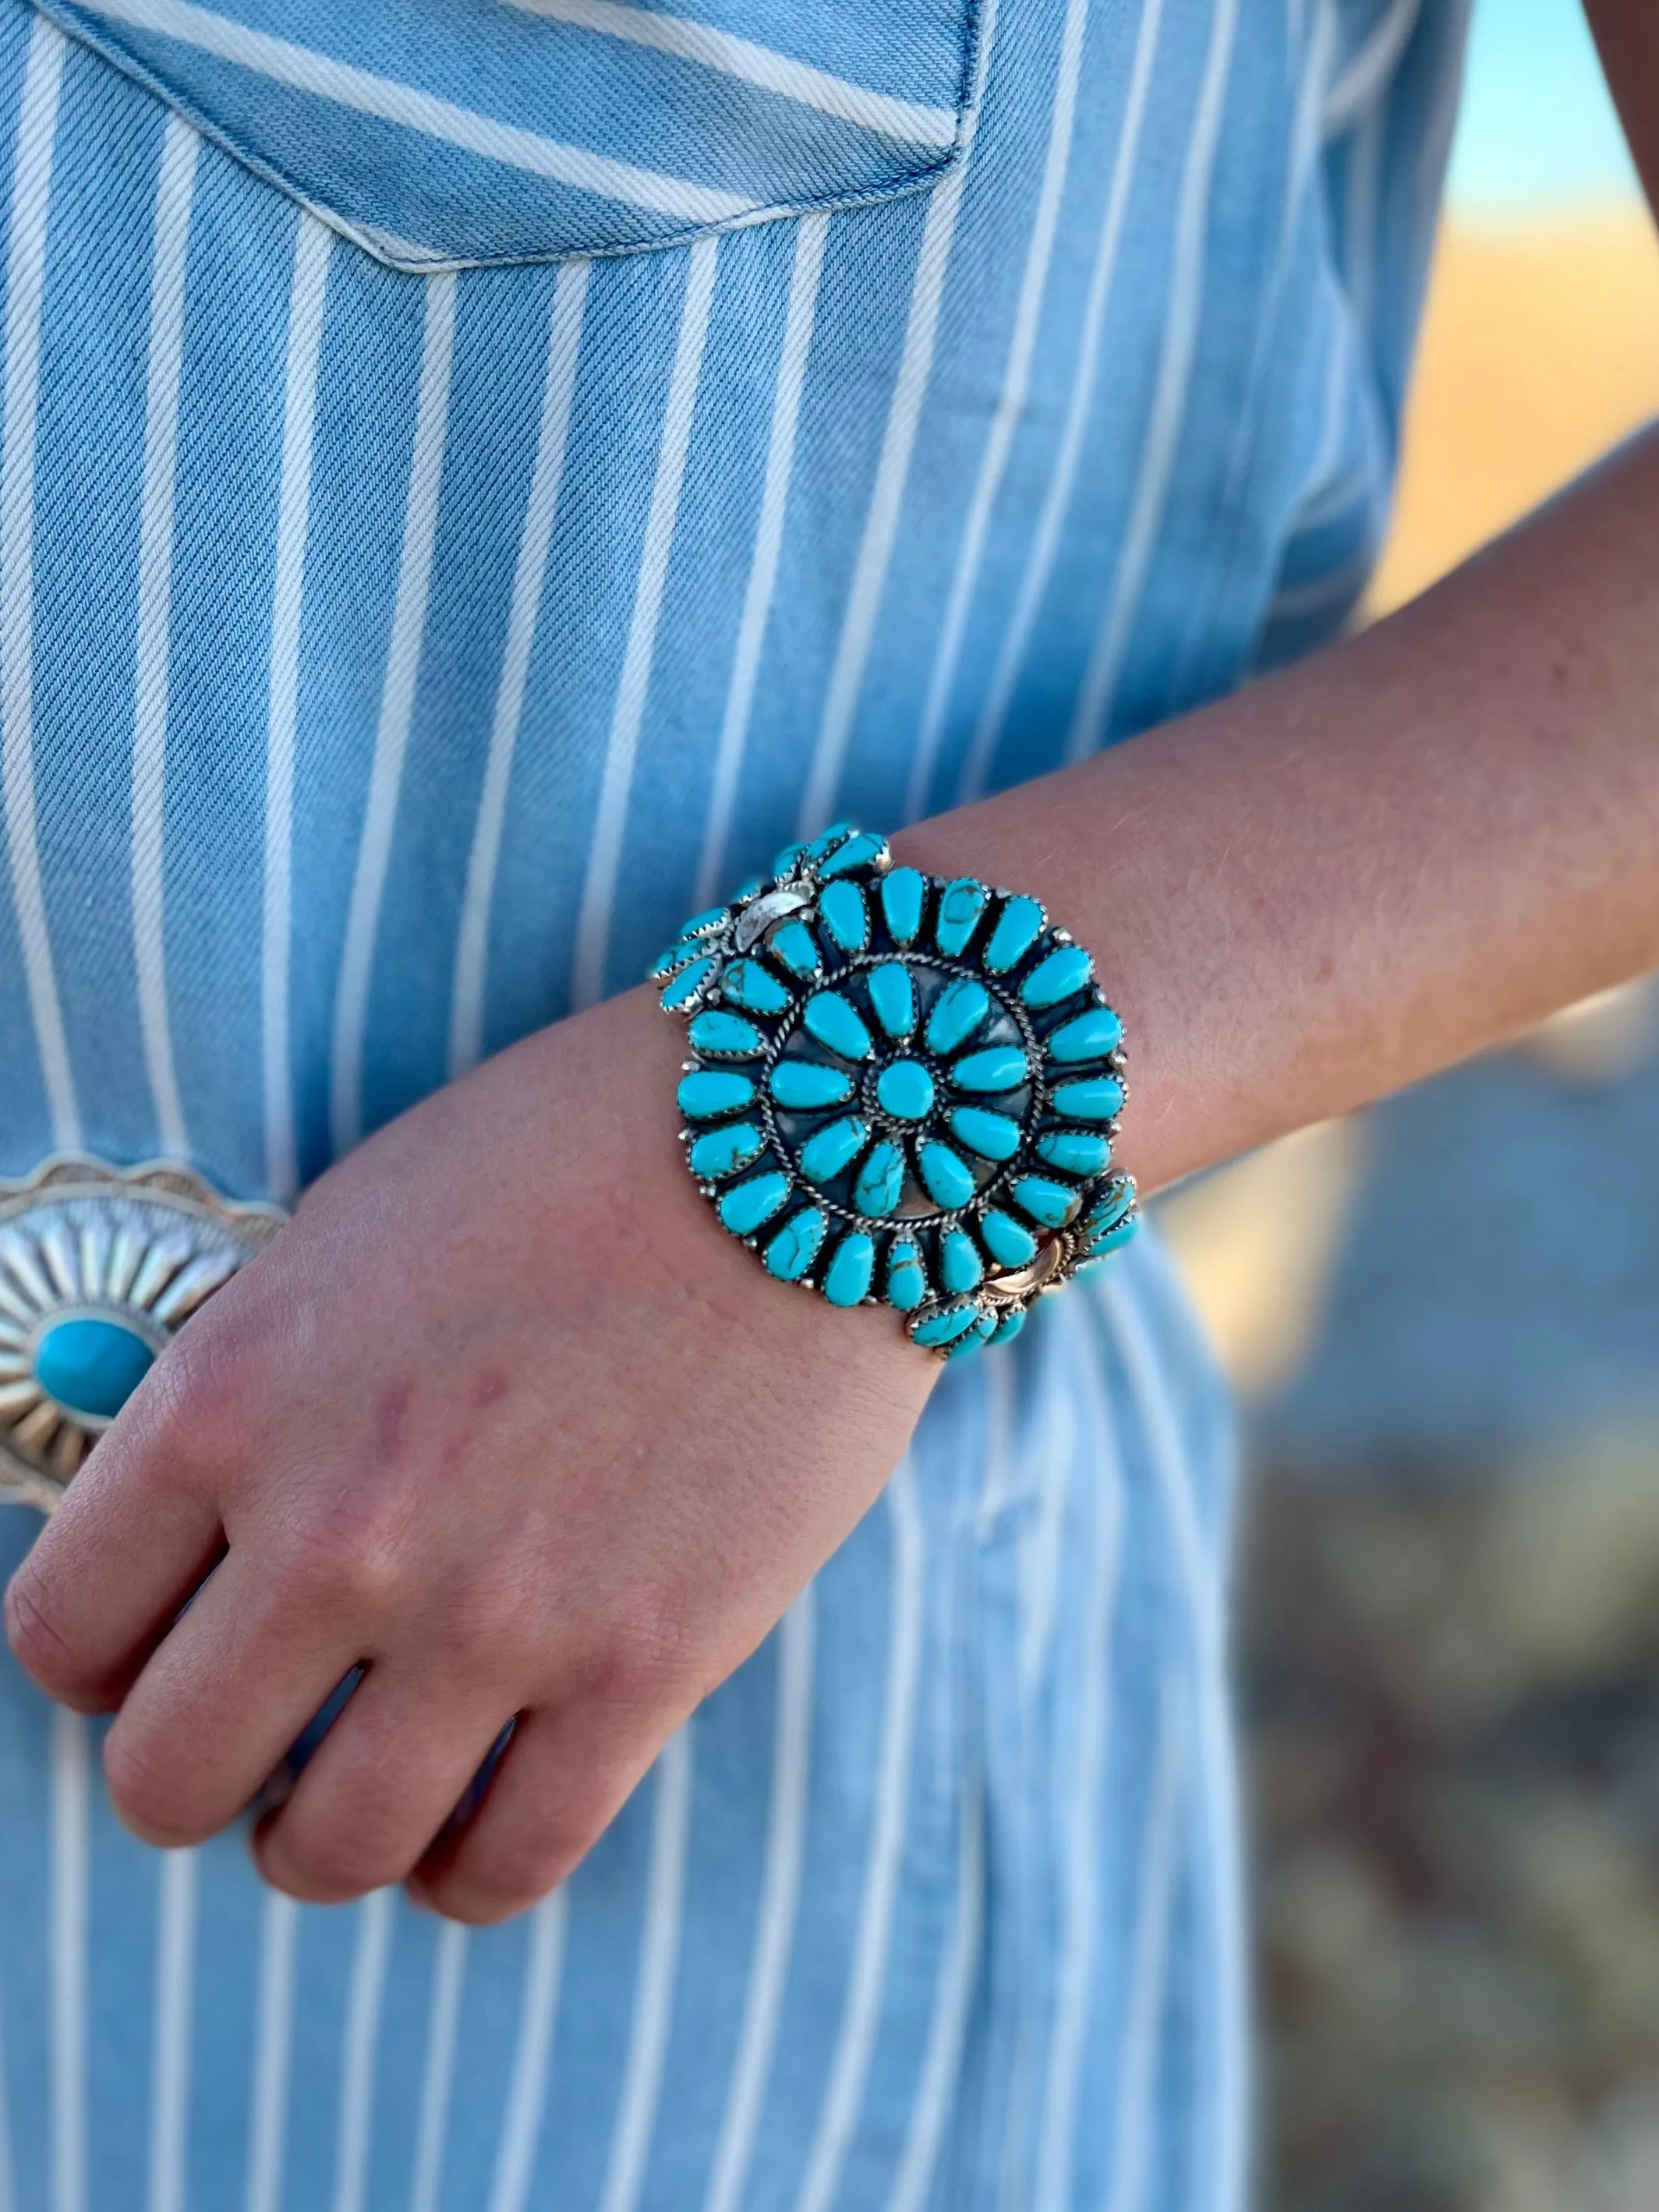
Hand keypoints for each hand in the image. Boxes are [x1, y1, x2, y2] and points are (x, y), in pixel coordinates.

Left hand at [4, 990, 933, 1919]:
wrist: (797, 1142)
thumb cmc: (566, 1156)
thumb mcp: (344, 1234)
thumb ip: (249, 1391)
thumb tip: (198, 1530)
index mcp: (234, 1400)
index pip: (64, 1633)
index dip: (102, 1663)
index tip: (160, 1651)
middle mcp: (337, 1531)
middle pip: (165, 1781)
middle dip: (196, 1776)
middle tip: (259, 1735)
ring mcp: (493, 1614)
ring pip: (326, 1852)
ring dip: (321, 1842)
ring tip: (362, 1794)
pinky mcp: (643, 1666)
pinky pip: (507, 1865)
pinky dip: (467, 1874)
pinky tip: (476, 1822)